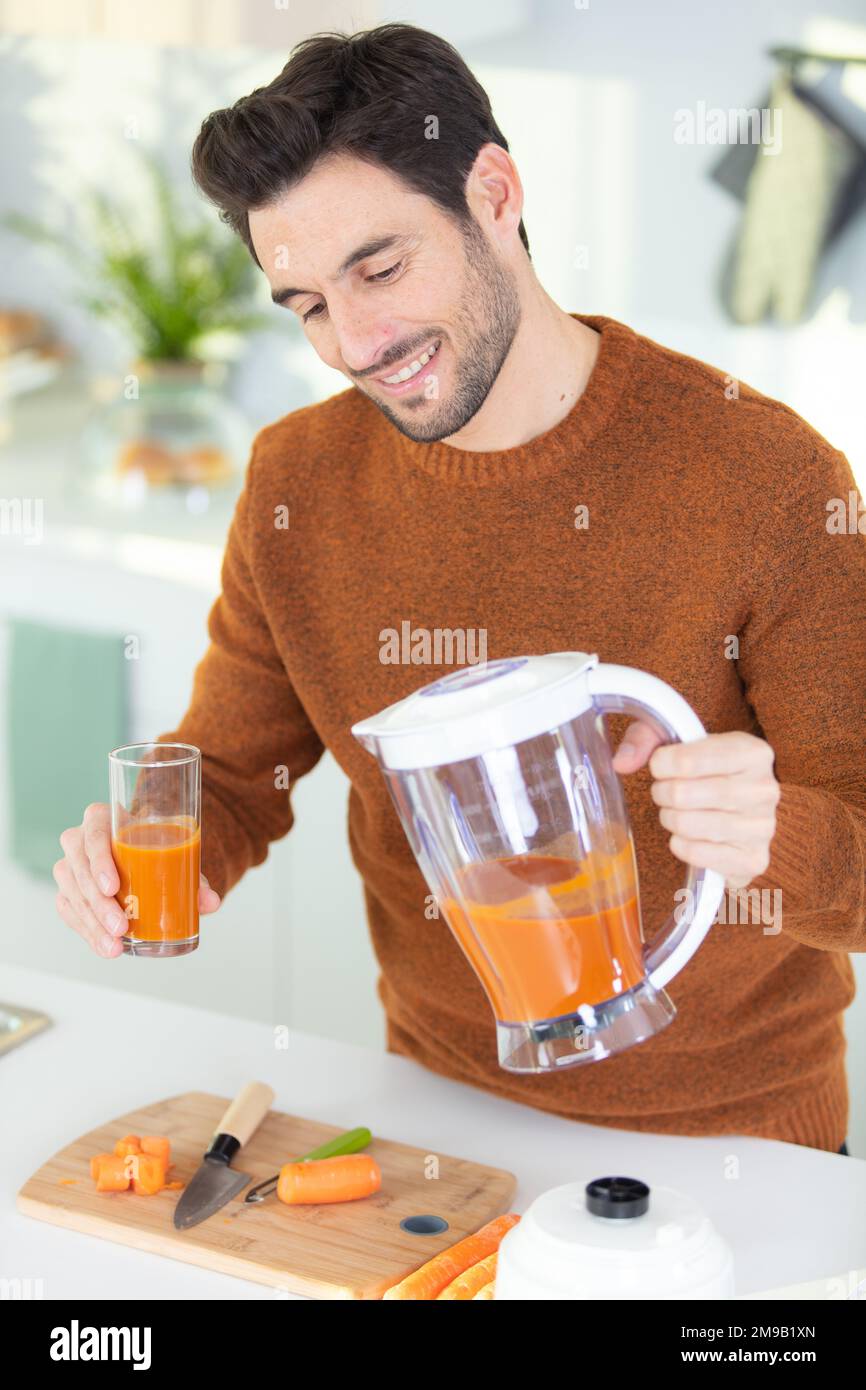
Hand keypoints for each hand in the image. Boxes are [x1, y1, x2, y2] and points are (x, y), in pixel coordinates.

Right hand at [53, 802, 220, 956]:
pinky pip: (69, 910)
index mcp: (103, 818)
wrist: (143, 855)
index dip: (100, 862)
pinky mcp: (67, 889)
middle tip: (121, 927)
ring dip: (93, 923)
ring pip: (73, 894)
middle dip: (100, 904)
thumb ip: (193, 878)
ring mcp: (69, 865)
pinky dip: (87, 931)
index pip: (95, 835)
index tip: (113, 888)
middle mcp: (80, 839)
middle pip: (81, 869)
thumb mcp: (174, 857)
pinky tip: (105, 946)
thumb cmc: (156, 850)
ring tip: (115, 944)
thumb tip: (211, 902)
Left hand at [612, 725, 779, 889]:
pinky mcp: (753, 860)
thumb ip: (646, 738)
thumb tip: (622, 763)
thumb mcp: (680, 741)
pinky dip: (681, 845)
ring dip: (670, 819)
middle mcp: (765, 789)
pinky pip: (696, 853)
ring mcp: (763, 828)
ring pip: (687, 824)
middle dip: (662, 793)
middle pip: (682, 795)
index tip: (660, 765)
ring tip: (677, 812)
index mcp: (753, 752)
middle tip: (666, 792)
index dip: (661, 764)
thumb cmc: (707, 771)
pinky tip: (687, 835)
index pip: (687, 760)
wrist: (739, 810)